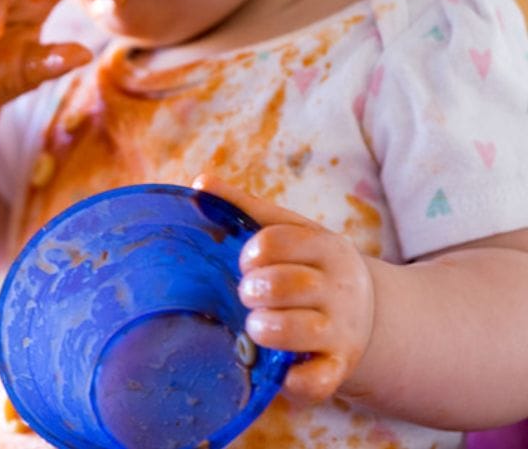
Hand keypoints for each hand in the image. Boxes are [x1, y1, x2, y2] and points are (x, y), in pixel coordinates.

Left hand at [192, 175, 375, 402]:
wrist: (366, 315)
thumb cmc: (307, 267)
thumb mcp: (287, 232)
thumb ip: (245, 207)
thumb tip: (199, 183)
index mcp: (326, 248)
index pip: (279, 241)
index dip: (252, 252)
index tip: (247, 263)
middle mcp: (340, 290)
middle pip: (286, 284)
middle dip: (254, 290)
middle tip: (247, 295)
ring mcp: (342, 332)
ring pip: (300, 330)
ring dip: (264, 328)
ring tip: (256, 326)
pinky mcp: (337, 370)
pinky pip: (316, 381)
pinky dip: (292, 379)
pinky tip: (279, 368)